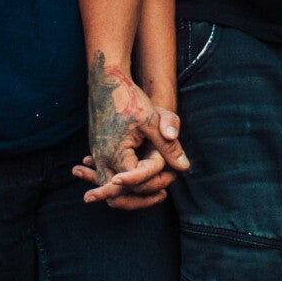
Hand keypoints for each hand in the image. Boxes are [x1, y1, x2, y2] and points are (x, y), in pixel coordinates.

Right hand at [77, 54, 187, 205]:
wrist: (106, 81)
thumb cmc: (130, 98)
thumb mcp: (152, 121)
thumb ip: (167, 146)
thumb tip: (184, 167)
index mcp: (115, 153)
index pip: (134, 182)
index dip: (154, 181)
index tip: (171, 177)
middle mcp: (102, 158)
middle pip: (117, 195)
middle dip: (140, 198)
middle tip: (163, 194)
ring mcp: (97, 156)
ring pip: (109, 189)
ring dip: (130, 193)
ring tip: (156, 191)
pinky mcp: (98, 152)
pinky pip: (105, 177)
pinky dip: (119, 184)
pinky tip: (135, 183)